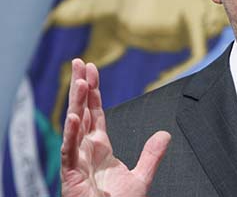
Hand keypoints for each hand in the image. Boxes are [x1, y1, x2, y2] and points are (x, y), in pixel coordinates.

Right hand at [60, 58, 170, 196]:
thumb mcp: (140, 177)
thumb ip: (152, 155)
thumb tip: (164, 134)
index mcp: (99, 148)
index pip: (95, 113)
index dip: (93, 92)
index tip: (92, 71)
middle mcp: (85, 150)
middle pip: (82, 111)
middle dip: (81, 87)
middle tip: (80, 62)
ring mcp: (77, 160)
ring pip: (75, 125)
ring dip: (77, 103)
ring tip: (80, 80)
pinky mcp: (71, 175)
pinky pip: (70, 150)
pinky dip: (71, 133)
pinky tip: (75, 116)